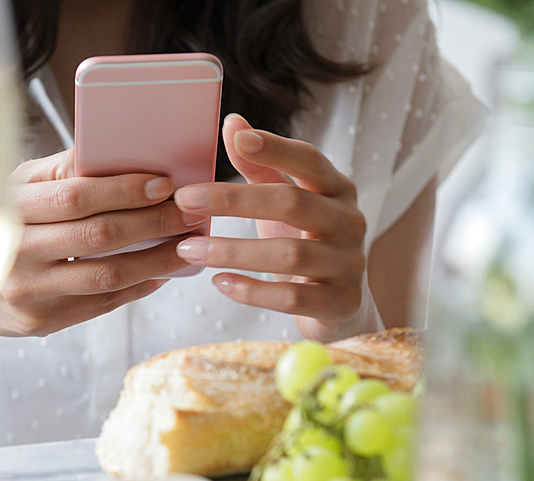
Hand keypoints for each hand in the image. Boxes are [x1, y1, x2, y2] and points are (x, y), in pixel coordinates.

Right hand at [0, 150, 204, 336]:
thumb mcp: (11, 188)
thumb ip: (58, 173)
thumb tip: (109, 147)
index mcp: (6, 210)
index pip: (74, 198)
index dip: (123, 190)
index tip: (163, 184)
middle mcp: (14, 254)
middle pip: (98, 237)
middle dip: (153, 222)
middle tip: (191, 212)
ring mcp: (28, 294)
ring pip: (107, 277)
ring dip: (156, 260)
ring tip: (186, 244)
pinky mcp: (41, 323)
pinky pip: (100, 305)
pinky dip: (137, 288)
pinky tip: (159, 273)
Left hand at [174, 114, 370, 341]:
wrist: (339, 305)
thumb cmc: (305, 242)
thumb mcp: (286, 202)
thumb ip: (261, 166)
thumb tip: (232, 122)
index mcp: (337, 189)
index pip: (309, 160)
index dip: (276, 148)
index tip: (237, 140)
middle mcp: (349, 221)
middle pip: (292, 203)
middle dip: (233, 201)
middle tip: (184, 200)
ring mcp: (348, 264)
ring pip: (289, 255)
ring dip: (232, 251)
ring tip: (188, 249)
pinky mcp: (339, 302)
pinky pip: (290, 297)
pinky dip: (251, 291)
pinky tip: (218, 282)